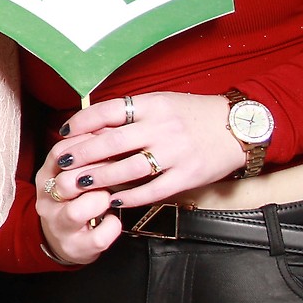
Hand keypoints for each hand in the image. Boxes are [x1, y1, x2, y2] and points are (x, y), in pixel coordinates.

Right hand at [30, 144, 120, 266]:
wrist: (63, 239)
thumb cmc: (75, 199)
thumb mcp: (72, 174)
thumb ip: (87, 154)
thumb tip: (111, 127)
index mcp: (46, 177)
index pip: (59, 153)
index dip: (85, 145)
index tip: (107, 142)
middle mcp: (47, 200)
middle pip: (66, 181)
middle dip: (96, 175)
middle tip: (115, 172)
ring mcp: (59, 225)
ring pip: (77, 211)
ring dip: (100, 202)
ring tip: (109, 198)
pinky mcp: (76, 246)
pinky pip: (98, 236)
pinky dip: (112, 226)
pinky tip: (113, 219)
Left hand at [42, 92, 247, 213]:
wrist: (239, 128)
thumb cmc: (193, 114)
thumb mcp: (162, 102)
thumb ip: (132, 113)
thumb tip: (92, 123)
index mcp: (153, 105)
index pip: (108, 111)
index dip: (82, 122)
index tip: (64, 132)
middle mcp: (162, 127)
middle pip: (112, 143)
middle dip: (83, 154)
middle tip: (63, 162)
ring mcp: (176, 153)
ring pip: (128, 169)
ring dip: (100, 178)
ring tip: (80, 183)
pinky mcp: (188, 176)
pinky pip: (154, 190)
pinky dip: (131, 197)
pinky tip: (114, 200)